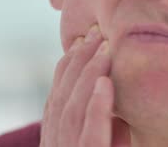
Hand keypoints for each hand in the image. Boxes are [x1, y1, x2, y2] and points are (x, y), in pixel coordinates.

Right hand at [40, 25, 115, 145]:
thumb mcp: (102, 144)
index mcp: (55, 140)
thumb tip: (112, 97)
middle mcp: (55, 145)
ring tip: (105, 48)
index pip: (56, 98)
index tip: (82, 40)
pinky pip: (92, 135)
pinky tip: (106, 82)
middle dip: (78, 60)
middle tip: (95, 31)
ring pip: (72, 109)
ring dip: (89, 74)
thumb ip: (104, 125)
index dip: (67, 66)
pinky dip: (97, 107)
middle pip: (61, 97)